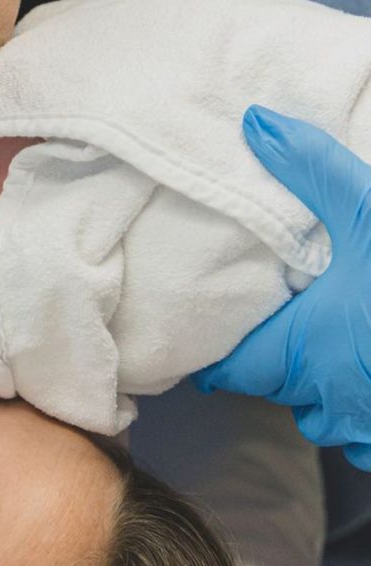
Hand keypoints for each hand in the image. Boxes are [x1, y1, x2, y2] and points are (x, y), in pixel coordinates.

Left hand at [193, 105, 370, 470]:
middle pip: (278, 391)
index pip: (231, 372)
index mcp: (306, 349)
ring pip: (325, 422)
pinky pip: (368, 442)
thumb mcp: (370, 210)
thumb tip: (256, 123)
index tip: (210, 352)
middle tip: (286, 334)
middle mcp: (332, 399)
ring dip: (325, 395)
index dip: (219, 362)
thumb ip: (312, 170)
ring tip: (337, 357)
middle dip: (278, 368)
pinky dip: (366, 418)